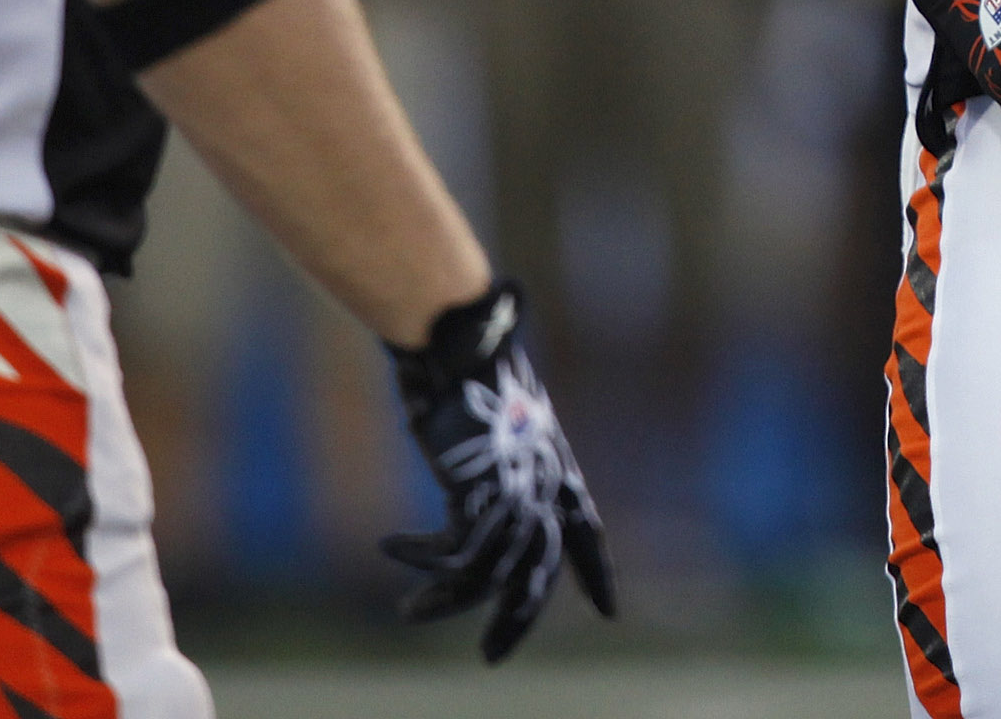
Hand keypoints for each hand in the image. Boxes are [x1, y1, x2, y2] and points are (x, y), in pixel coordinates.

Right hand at [383, 282, 614, 661]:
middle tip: (491, 658)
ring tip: (408, 612)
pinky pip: (456, 555)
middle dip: (516, 619)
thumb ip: (498, 472)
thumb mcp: (493, 430)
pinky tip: (390, 546)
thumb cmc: (467, 375)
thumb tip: (480, 515)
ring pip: (492, 574)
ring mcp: (517, 486)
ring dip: (445, 602)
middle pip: (542, 570)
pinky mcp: (480, 491)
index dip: (597, 573)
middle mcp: (545, 482)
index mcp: (559, 467)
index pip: (587, 531)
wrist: (458, 343)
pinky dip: (422, 560)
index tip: (610, 613)